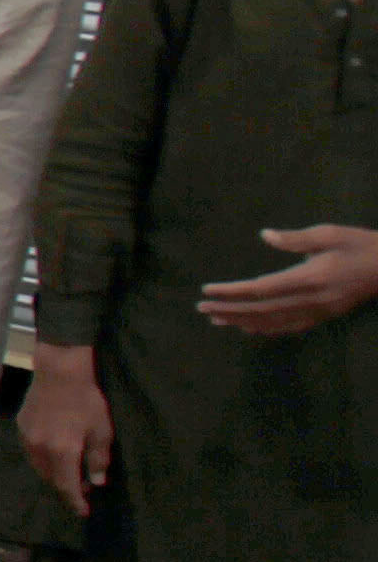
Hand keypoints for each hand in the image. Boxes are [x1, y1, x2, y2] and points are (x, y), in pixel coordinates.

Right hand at [17, 342, 111, 502]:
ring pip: (39, 466)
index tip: (83, 512)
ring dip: (53, 473)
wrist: (59, 371)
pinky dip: (44, 457)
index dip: (75, 501)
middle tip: (81, 488)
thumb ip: (98, 458)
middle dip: (65, 487)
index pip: (67, 486)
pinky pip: (32, 451)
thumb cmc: (87, 400)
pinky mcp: (21, 427)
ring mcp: (28, 438)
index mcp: (62, 452)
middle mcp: (40, 450)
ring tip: (67, 470)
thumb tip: (96, 481)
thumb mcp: (102, 430)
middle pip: (51, 478)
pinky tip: (54, 450)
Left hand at [200, 226, 377, 338]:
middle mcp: (312, 300)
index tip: (208, 290)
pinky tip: (249, 328)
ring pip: (274, 321)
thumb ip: (295, 239)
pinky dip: (267, 328)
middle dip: (230, 309)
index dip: (232, 292)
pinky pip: (290, 326)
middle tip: (202, 307)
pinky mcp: (325, 316)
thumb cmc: (360, 245)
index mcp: (310, 278)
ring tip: (217, 319)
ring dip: (243, 321)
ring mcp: (319, 311)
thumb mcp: (330, 233)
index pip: (261, 289)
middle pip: (262, 309)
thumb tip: (264, 235)